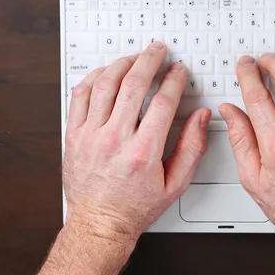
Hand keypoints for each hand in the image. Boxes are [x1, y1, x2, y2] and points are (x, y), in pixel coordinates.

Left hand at [63, 42, 209, 243]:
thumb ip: (192, 147)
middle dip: (149, 60)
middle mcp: (115, 139)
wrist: (99, 223)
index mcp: (143, 152)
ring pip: (105, 84)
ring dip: (122, 64)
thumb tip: (200, 117)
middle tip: (157, 50)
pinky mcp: (74, 135)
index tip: (178, 71)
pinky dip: (94, 77)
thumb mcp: (176, 183)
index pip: (162, 102)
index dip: (173, 80)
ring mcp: (91, 135)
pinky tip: (106, 72)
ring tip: (134, 57)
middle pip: (133, 85)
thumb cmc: (135, 206)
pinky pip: (80, 95)